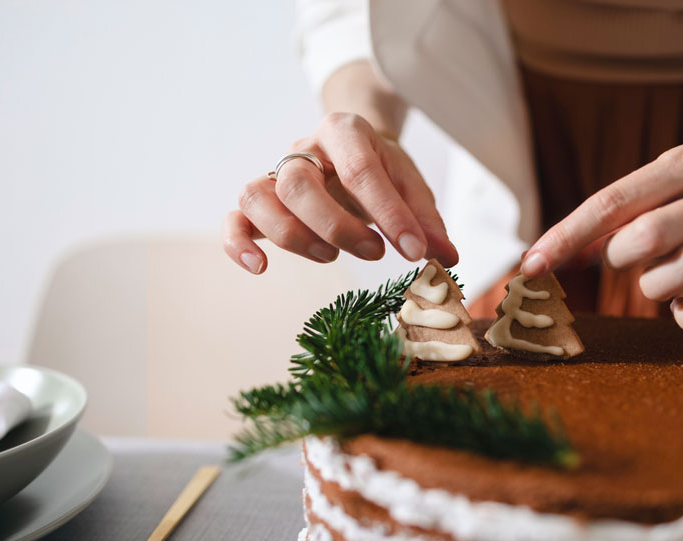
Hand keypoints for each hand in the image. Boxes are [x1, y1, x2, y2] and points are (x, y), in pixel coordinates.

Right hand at [223, 112, 457, 273]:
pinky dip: (239, 243)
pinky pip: (235, 217)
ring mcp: (276, 174)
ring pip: (258, 197)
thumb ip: (426, 221)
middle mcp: (304, 149)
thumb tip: (447, 259)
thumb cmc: (383, 169)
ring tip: (330, 257)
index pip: (360, 169)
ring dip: (292, 235)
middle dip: (336, 226)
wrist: (351, 148)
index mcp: (345, 132)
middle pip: (298, 183)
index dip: (388, 214)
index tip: (414, 250)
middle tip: (374, 252)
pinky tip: (261, 267)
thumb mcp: (411, 186)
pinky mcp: (261, 202)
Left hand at [521, 144, 682, 330]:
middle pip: (646, 238)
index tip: (530, 267)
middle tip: (631, 258)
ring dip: (655, 287)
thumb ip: (607, 221)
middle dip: (621, 259)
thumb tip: (541, 259)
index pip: (611, 201)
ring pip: (682, 272)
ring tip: (666, 278)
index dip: (566, 237)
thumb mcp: (656, 195)